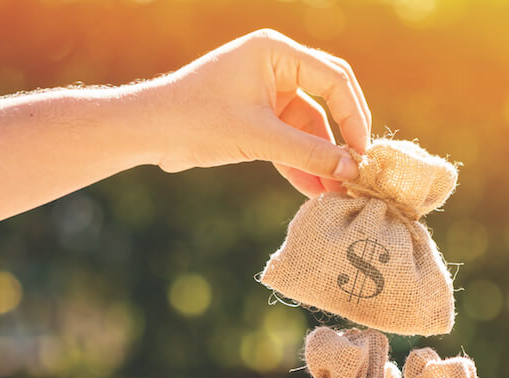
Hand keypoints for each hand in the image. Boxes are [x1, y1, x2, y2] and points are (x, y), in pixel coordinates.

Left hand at [148, 29, 371, 196]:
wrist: (146, 132)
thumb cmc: (196, 120)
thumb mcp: (259, 138)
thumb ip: (308, 154)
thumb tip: (351, 172)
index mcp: (276, 52)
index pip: (334, 79)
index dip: (354, 116)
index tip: (362, 153)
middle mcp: (274, 66)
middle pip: (327, 101)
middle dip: (340, 140)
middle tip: (358, 171)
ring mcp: (265, 92)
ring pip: (308, 127)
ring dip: (320, 159)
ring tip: (337, 193)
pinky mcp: (255, 118)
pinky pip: (288, 140)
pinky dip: (299, 163)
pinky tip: (315, 190)